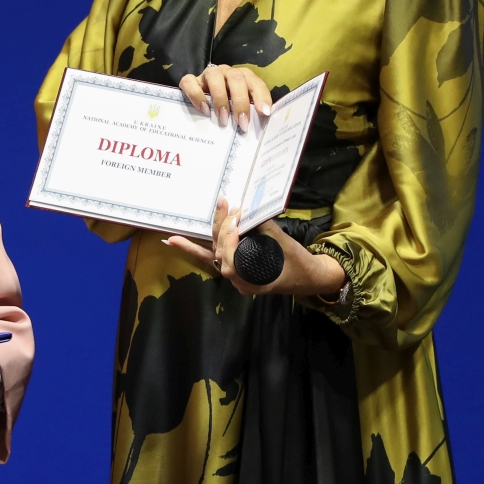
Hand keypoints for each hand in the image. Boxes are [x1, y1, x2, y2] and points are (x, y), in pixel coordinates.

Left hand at [164, 197, 346, 297]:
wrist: (311, 278)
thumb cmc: (300, 263)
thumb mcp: (284, 244)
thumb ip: (264, 228)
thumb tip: (246, 212)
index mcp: (249, 278)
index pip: (229, 255)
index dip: (229, 235)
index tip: (236, 217)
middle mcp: (238, 279)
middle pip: (219, 252)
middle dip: (219, 228)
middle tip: (223, 204)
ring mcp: (236, 276)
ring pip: (212, 256)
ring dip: (193, 245)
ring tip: (172, 239)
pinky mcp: (236, 269)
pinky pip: (214, 259)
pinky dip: (196, 250)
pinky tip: (173, 242)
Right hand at [179, 63, 272, 131]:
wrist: (200, 98)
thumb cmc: (226, 106)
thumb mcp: (240, 108)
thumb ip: (250, 112)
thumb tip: (262, 123)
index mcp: (243, 76)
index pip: (255, 83)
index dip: (262, 96)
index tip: (264, 113)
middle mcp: (226, 72)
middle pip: (236, 78)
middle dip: (240, 102)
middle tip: (242, 123)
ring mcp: (208, 74)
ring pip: (214, 76)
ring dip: (220, 99)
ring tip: (223, 119)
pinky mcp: (190, 80)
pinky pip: (190, 83)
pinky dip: (197, 96)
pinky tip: (204, 110)